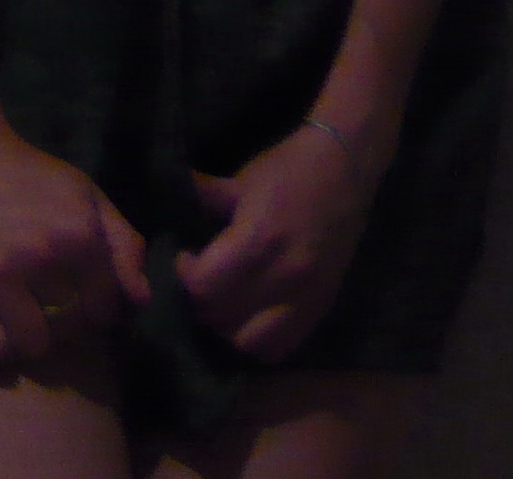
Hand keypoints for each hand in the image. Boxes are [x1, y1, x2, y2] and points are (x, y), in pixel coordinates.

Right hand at [0, 121, 150, 368]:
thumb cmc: (26, 172)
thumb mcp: (83, 193)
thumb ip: (121, 242)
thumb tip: (141, 298)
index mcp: (80, 231)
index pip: (107, 306)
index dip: (99, 310)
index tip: (85, 302)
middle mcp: (43, 254)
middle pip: (72, 329)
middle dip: (68, 326)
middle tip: (55, 310)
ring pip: (32, 345)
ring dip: (33, 338)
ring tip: (26, 319)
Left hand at [174, 114, 396, 363]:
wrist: (346, 166)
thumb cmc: (290, 167)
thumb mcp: (240, 180)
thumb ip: (202, 197)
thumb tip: (166, 203)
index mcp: (259, 240)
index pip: (204, 286)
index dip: (184, 275)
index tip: (183, 257)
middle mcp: (284, 277)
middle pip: (221, 317)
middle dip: (199, 301)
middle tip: (197, 280)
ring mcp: (306, 297)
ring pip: (249, 343)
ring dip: (226, 327)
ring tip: (221, 302)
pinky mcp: (321, 306)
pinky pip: (282, 347)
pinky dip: (259, 341)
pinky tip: (249, 317)